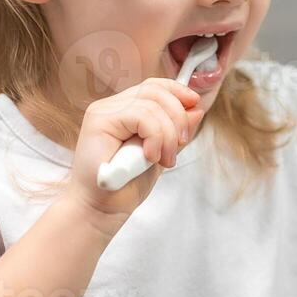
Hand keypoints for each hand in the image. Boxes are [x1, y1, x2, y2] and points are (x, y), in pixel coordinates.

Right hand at [65, 77, 201, 226]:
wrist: (102, 209)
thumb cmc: (127, 185)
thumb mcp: (162, 154)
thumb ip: (176, 132)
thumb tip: (197, 109)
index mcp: (125, 109)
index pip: (155, 86)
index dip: (178, 91)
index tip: (196, 107)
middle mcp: (112, 106)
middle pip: (155, 90)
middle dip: (177, 117)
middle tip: (180, 145)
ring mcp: (103, 112)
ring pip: (151, 104)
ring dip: (168, 135)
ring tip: (164, 160)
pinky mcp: (98, 122)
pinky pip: (140, 116)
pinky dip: (154, 137)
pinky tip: (150, 157)